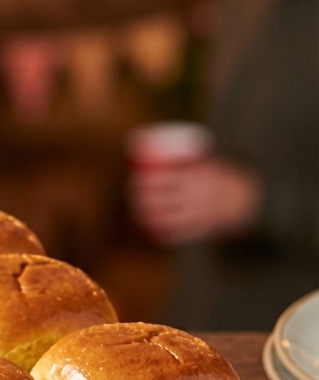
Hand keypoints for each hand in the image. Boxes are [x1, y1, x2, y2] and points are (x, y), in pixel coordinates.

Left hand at [130, 157, 261, 243]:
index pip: (164, 178)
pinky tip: (150, 224)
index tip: (135, 176)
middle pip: (160, 198)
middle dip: (141, 197)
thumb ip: (184, 161)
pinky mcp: (201, 227)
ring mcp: (199, 212)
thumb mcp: (206, 162)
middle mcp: (198, 194)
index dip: (145, 180)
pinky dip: (160, 228)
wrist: (247, 198)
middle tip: (133, 191)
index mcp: (199, 174)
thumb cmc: (220, 176)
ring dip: (147, 214)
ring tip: (137, 209)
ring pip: (165, 216)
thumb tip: (153, 148)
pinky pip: (176, 231)